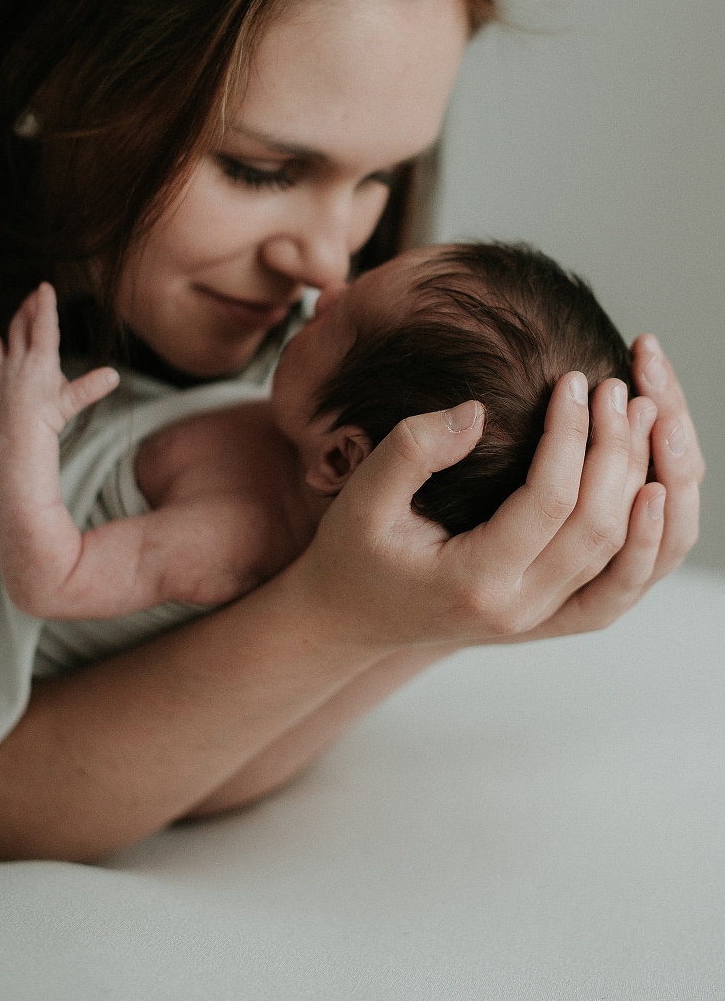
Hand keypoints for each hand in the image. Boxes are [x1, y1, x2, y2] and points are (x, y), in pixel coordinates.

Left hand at [0, 283, 118, 441]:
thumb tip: (113, 375)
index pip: (44, 326)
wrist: (19, 439)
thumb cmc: (48, 420)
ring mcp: (0, 374)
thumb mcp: (72, 400)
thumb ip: (91, 386)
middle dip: (26, 309)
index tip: (44, 287)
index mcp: (40, 360)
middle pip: (20, 328)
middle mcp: (17, 361)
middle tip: (31, 297)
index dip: (45, 305)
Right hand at [295, 357, 699, 648]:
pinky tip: (652, 489)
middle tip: (616, 390)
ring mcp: (539, 619)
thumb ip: (412, 450)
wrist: (347, 618)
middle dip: (616, 450)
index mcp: (474, 581)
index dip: (569, 434)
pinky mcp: (548, 616)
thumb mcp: (361, 497)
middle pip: (598, 528)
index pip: (549, 502)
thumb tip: (475, 411)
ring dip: (640, 484)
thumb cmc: (351, 552)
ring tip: (644, 420)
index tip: (572, 380)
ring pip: (619, 555)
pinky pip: (617, 586)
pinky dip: (645, 541)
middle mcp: (518, 610)